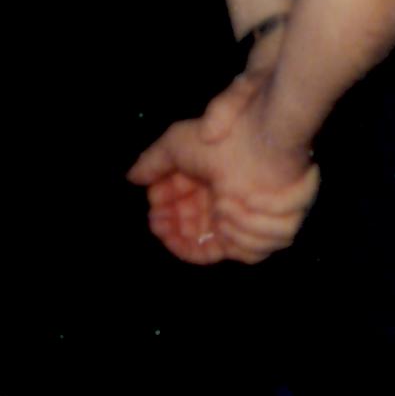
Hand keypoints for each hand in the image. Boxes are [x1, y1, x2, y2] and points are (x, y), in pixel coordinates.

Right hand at [126, 72, 321, 265]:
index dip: (166, 217)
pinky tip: (208, 229)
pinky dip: (220, 244)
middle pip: (194, 231)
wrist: (260, 144)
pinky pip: (239, 253)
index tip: (153, 214)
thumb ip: (153, 161)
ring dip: (191, 235)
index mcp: (212, 185)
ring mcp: (246, 219)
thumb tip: (132, 176)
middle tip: (158, 221)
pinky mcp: (262, 232)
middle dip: (172, 229)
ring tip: (178, 222)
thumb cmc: (219, 141)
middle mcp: (228, 204)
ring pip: (211, 244)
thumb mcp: (176, 144)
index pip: (185, 212)